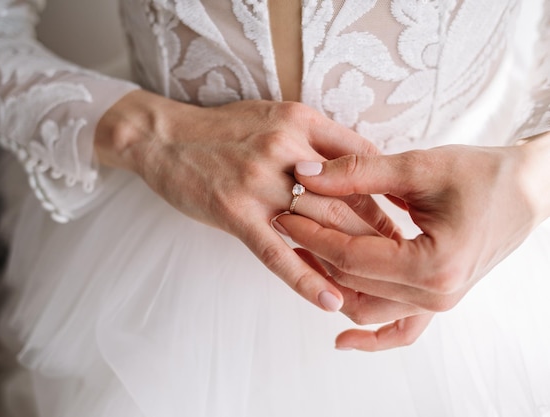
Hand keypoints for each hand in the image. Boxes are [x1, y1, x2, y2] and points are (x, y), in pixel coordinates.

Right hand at [95, 90, 398, 311]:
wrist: (162, 136)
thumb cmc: (221, 129)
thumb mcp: (274, 117)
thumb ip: (314, 138)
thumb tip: (352, 168)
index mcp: (301, 122)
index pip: (361, 160)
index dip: (386, 193)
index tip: (402, 218)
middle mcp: (287, 148)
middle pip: (349, 197)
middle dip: (379, 232)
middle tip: (402, 260)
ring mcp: (260, 182)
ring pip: (319, 227)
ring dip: (350, 260)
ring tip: (376, 287)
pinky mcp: (235, 212)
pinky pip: (277, 251)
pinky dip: (305, 278)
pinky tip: (328, 300)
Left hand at [276, 142, 549, 349]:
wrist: (528, 190)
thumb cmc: (483, 175)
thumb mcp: (417, 168)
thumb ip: (357, 173)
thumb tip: (305, 173)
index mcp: (433, 265)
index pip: (350, 256)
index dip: (311, 234)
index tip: (284, 214)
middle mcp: (436, 294)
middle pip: (353, 282)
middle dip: (314, 252)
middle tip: (287, 224)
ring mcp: (438, 302)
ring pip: (367, 307)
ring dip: (332, 285)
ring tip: (302, 258)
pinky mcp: (436, 298)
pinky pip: (400, 329)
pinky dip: (372, 337)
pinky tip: (342, 340)